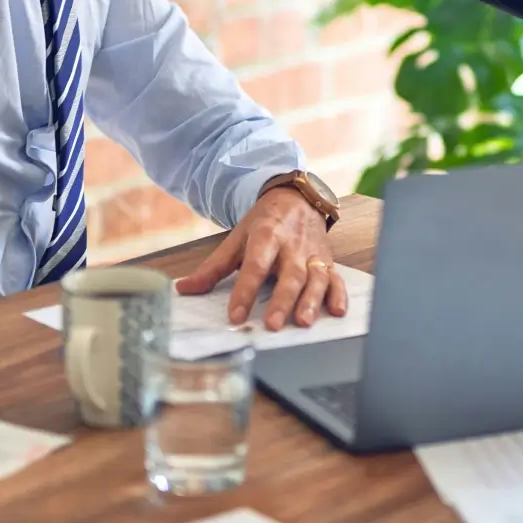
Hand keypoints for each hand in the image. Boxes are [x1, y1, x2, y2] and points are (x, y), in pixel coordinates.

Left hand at [174, 188, 347, 330]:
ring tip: (303, 322)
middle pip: (289, 274)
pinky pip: (336, 278)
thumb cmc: (265, 223)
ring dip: (311, 300)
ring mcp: (313, 254)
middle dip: (282, 300)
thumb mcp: (237, 239)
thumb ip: (213, 268)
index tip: (235, 316)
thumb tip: (183, 289)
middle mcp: (292, 245)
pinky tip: (337, 311)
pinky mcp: (328, 260)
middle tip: (272, 324)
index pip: (254, 266)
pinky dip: (339, 295)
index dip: (245, 292)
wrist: (298, 198)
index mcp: (266, 236)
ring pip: (316, 278)